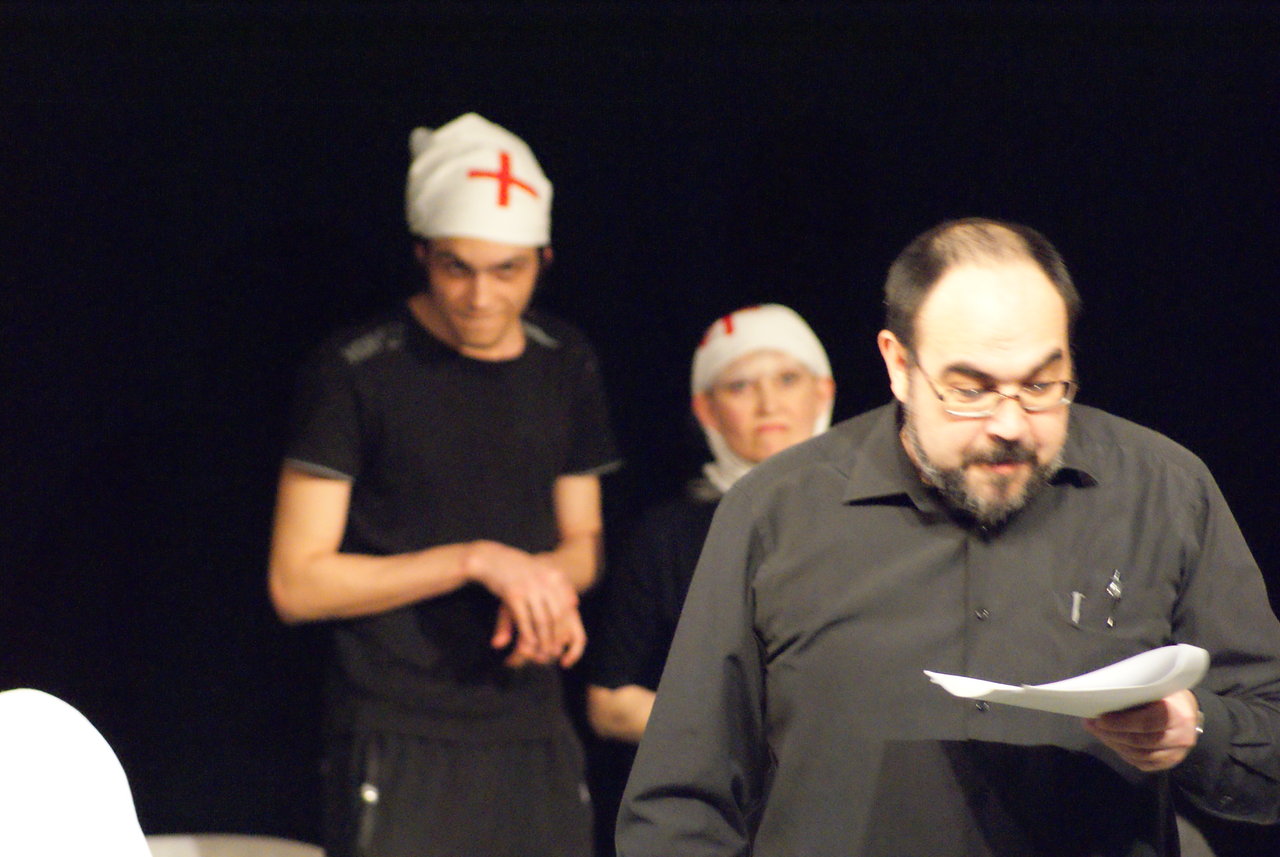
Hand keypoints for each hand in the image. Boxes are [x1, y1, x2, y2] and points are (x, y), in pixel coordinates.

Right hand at [464, 541, 586, 666]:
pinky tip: (527, 644)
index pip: (567, 606)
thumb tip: (576, 603)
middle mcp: (544, 581)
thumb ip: (560, 586)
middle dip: (556, 637)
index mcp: (554, 576)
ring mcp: (529, 587)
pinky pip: (524, 619)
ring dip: (543, 639)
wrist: (491, 558)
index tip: (564, 642)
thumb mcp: (542, 571)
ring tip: (542, 653)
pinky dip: (527, 634)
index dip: (566, 626)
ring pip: (542, 620)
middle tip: (553, 651)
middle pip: (557, 616)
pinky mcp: (513, 594)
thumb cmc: (518, 567)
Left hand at [1083, 689, 1199, 771]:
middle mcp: (1181, 737)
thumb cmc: (1167, 695)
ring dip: (1115, 744)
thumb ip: (1137, 694)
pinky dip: (1125, 754)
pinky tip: (1113, 743)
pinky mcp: (1170, 762)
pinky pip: (1144, 763)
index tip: (1100, 719)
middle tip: (1091, 725)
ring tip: (1098, 733)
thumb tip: (1104, 699)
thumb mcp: (1157, 688)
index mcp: (1178, 714)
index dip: (1121, 723)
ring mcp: (1177, 753)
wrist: (1189, 711)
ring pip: (1140, 755)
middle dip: (1112, 734)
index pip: (1147, 722)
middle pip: (1141, 741)